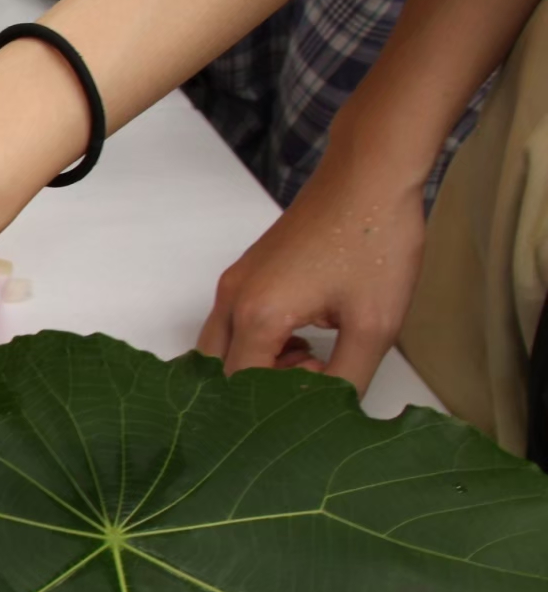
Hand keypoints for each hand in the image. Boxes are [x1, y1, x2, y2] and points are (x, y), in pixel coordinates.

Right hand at [198, 146, 426, 393]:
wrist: (369, 178)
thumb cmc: (373, 240)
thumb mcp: (375, 325)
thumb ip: (349, 379)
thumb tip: (334, 413)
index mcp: (257, 315)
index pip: (242, 387)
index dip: (282, 400)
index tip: (325, 381)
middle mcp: (233, 298)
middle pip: (217, 371)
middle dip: (259, 386)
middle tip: (311, 375)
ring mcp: (236, 281)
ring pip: (222, 346)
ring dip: (257, 363)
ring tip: (309, 354)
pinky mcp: (247, 271)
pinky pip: (233, 321)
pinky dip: (258, 340)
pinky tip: (303, 331)